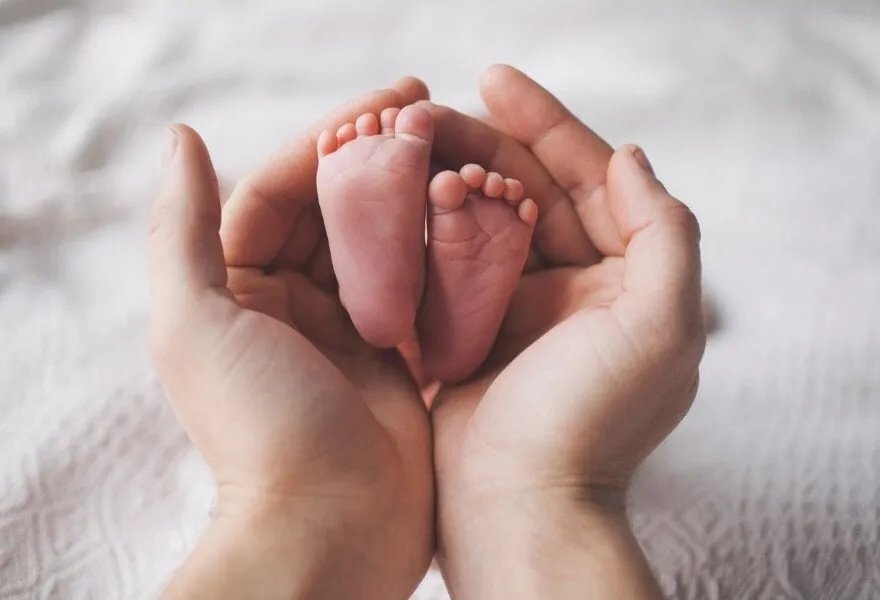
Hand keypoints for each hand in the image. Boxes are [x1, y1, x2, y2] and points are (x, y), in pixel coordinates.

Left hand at [148, 79, 433, 598]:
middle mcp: (292, 302)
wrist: (329, 529)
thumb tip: (181, 137)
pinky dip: (444, 251)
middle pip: (337, 209)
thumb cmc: (258, 428)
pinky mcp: (398, 357)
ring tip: (461, 154)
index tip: (389, 102)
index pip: (282, 189)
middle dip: (379, 159)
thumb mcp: (196, 323)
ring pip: (385, 241)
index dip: (330, 139)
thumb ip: (182, 229)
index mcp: (239, 287)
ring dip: (416, 197)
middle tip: (434, 113)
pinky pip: (421, 287)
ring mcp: (350, 328)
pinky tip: (477, 217)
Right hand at [425, 66, 704, 597]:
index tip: (493, 78)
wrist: (520, 510)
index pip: (587, 178)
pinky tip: (391, 198)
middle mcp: (573, 286)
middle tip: (425, 110)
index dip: (546, 123)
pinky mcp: (467, 332)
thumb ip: (665, 233)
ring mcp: (516, 308)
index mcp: (624, 277)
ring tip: (402, 144)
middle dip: (480, 144)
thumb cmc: (591, 422)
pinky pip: (443, 262)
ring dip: (445, 179)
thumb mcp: (661, 324)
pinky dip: (421, 228)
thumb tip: (632, 156)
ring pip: (479, 220)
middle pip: (526, 190)